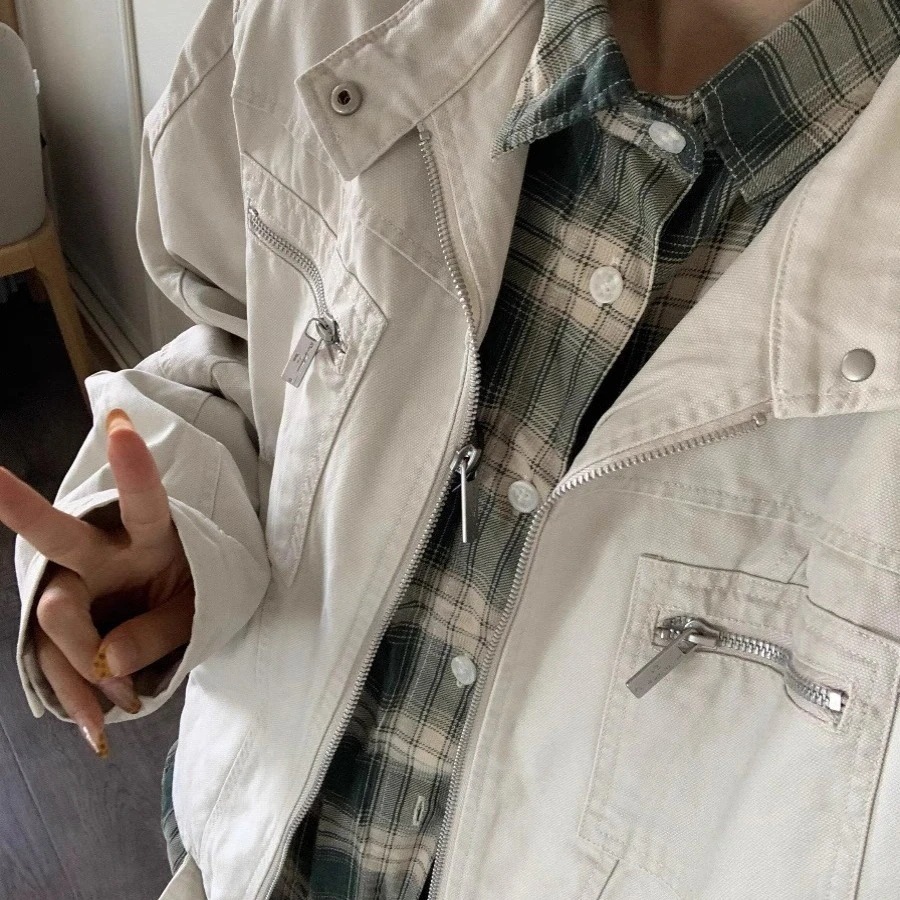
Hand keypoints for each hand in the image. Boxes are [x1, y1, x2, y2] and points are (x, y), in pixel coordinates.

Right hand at [0, 409, 194, 757]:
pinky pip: (58, 661)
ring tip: (123, 707)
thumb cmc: (193, 595)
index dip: (133, 468)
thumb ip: (160, 631)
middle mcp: (102, 552)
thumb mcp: (197, 612)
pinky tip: (97, 725)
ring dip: (86, 665)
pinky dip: (79, 696)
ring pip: (56, 619)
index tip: (120, 424)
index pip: (142, 502)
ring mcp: (75, 587)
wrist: (177, 615)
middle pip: (58, 535)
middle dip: (20, 506)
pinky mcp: (61, 626)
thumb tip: (108, 664)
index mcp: (149, 536)